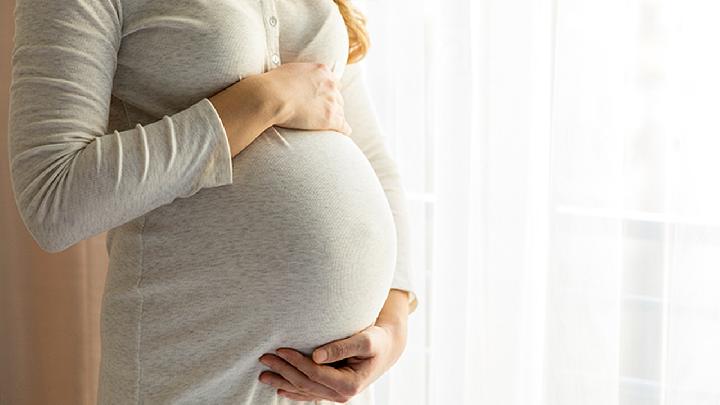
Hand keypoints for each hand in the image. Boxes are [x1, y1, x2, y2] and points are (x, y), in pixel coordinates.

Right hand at [255, 62, 351, 135]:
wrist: (271, 97)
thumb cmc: (274, 84)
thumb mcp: (292, 70)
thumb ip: (302, 74)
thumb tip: (299, 80)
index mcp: (322, 71)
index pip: (334, 82)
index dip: (329, 91)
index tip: (325, 97)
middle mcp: (330, 85)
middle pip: (338, 98)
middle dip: (333, 105)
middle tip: (324, 112)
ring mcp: (331, 102)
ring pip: (340, 112)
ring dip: (336, 117)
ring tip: (331, 125)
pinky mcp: (330, 119)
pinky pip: (343, 126)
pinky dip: (344, 129)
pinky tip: (344, 132)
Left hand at [257, 321, 406, 401]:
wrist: (386, 349)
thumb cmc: (377, 341)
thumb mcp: (365, 341)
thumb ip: (342, 347)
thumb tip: (315, 355)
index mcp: (349, 384)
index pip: (315, 373)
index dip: (296, 362)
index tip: (281, 349)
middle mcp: (341, 395)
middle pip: (306, 384)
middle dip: (283, 371)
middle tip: (264, 358)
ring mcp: (335, 395)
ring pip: (304, 390)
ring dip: (283, 382)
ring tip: (263, 374)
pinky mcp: (331, 391)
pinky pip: (309, 393)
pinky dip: (293, 391)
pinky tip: (279, 388)